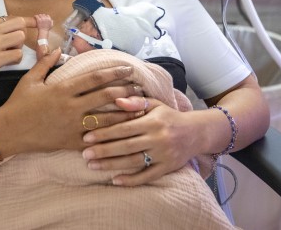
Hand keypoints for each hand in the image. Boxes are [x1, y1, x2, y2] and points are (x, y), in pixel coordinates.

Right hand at [0, 16, 34, 97]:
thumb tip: (0, 31)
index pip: (9, 18)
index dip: (24, 22)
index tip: (35, 23)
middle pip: (19, 23)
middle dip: (24, 33)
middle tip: (17, 45)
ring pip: (20, 37)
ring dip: (19, 47)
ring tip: (9, 56)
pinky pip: (17, 55)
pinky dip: (16, 59)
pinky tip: (7, 64)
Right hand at [0, 56, 147, 154]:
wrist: (9, 131)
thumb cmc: (18, 103)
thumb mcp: (30, 79)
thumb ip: (46, 62)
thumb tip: (58, 49)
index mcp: (62, 89)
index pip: (94, 78)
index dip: (113, 72)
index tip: (128, 67)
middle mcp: (71, 107)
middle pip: (105, 97)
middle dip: (125, 90)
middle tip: (139, 86)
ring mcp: (72, 126)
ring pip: (106, 119)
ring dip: (124, 113)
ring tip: (140, 108)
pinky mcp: (71, 142)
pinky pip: (95, 139)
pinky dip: (111, 136)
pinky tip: (124, 133)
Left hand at [79, 97, 201, 185]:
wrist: (196, 132)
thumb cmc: (168, 116)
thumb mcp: (155, 104)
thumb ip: (135, 102)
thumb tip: (116, 100)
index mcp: (153, 121)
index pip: (124, 128)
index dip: (105, 133)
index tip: (87, 136)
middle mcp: (158, 139)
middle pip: (126, 146)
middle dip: (104, 150)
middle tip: (84, 153)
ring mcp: (163, 155)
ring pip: (134, 161)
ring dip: (112, 165)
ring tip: (92, 165)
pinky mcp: (168, 168)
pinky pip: (148, 176)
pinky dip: (131, 180)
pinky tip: (115, 180)